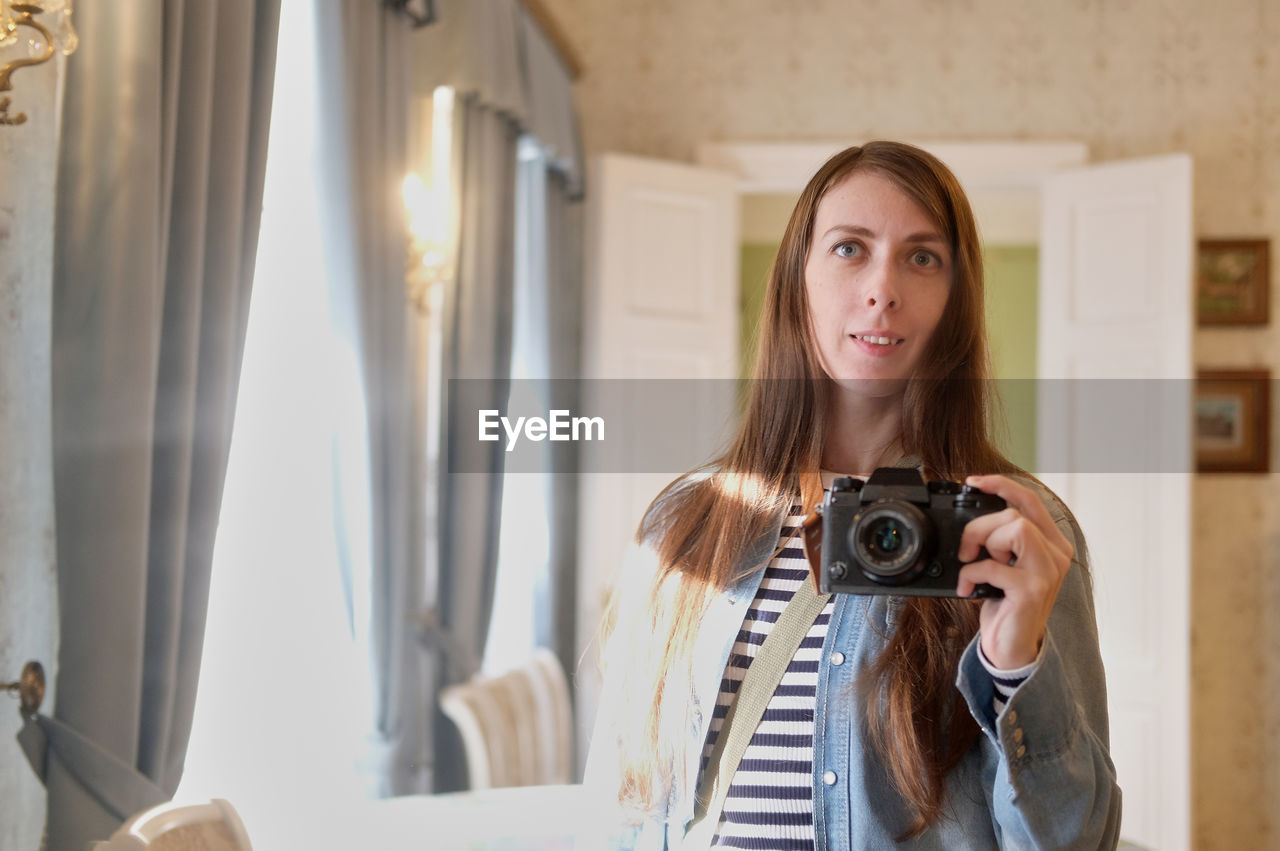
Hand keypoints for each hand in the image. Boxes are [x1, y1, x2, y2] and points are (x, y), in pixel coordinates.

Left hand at [955, 475, 1073, 668]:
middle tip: (967, 551)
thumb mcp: (1005, 564)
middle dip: (979, 527)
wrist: (1011, 648)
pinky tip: (968, 588)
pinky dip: (971, 574)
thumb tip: (973, 512)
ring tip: (976, 567)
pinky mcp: (1032, 590)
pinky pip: (993, 564)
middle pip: (1014, 514)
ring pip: (1013, 529)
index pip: (1030, 500)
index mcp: (1050, 543)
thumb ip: (1001, 538)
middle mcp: (1056, 555)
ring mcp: (1047, 572)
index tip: (973, 481)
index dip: (1001, 484)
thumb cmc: (1005, 604)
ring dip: (983, 544)